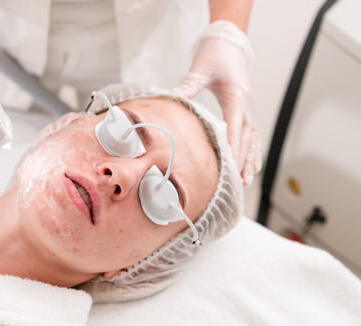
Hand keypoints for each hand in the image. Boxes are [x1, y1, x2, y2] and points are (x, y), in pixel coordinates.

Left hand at [173, 21, 260, 185]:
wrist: (230, 44)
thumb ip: (186, 86)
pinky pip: (253, 135)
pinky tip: (252, 167)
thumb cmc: (215, 55)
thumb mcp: (199, 70)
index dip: (232, 147)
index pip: (234, 127)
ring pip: (252, 140)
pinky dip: (253, 152)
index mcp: (236, 96)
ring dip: (250, 161)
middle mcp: (246, 105)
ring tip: (246, 182)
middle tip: (237, 182)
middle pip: (245, 138)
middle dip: (241, 161)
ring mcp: (249, 109)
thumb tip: (170, 99)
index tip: (229, 165)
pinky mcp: (246, 111)